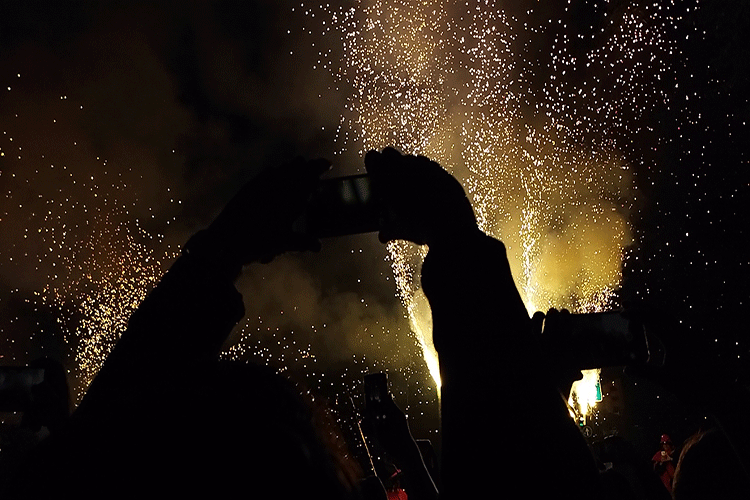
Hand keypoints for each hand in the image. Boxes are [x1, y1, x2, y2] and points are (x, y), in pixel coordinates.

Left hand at [200, 157, 329, 263]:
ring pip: (282, 168)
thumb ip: (303, 242)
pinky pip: (267, 173)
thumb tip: (318, 246)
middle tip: (313, 170)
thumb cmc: (260, 241)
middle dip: (306, 167)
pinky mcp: (249, 186)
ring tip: (297, 172)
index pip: (310, 174)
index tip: (327, 164)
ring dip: (292, 169)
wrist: (228, 240)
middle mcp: (278, 185)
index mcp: (292, 196)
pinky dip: (275, 173)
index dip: (319, 167)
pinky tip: (275, 175)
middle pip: (297, 166)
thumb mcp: (285, 243)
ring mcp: (262, 183)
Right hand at [364, 148, 477, 245]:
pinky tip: (430, 190)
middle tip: (389, 179)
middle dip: (389, 163)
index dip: (372, 165)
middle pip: (390, 153)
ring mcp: (425, 166)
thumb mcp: (397, 230)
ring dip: (409, 168)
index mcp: (386, 176)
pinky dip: (428, 175)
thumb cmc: (418, 226)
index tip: (374, 174)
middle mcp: (405, 165)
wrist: (450, 227)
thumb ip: (387, 229)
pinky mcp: (443, 171)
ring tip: (410, 187)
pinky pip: (431, 167)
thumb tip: (383, 235)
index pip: (371, 157)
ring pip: (412, 159)